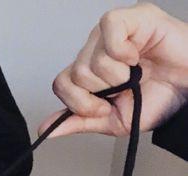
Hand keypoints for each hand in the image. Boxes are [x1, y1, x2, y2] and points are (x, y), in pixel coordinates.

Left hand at [37, 2, 187, 138]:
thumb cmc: (158, 99)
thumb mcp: (113, 121)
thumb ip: (80, 121)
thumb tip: (46, 130)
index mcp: (90, 72)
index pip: (61, 83)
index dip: (78, 102)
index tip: (103, 108)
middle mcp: (96, 50)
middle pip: (74, 74)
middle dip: (100, 92)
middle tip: (124, 90)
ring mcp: (112, 33)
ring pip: (90, 58)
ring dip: (116, 76)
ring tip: (136, 73)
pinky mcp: (132, 17)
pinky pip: (108, 29)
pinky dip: (121, 50)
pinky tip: (135, 56)